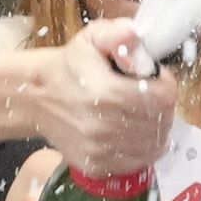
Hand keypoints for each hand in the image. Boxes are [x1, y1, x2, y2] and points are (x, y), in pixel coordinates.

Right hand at [23, 18, 170, 183]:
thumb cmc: (70, 65)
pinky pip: (138, 161)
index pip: (164, 97)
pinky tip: (127, 130)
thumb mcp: (92, 38)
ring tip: (135, 112)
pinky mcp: (96, 167)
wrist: (36, 97)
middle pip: (161, 122)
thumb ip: (118, 33)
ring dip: (153, 128)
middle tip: (144, 95)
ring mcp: (100, 151)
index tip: (153, 78)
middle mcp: (103, 127)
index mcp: (106, 93)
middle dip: (160, 106)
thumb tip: (135, 36)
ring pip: (154, 145)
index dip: (165, 85)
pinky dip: (140, 147)